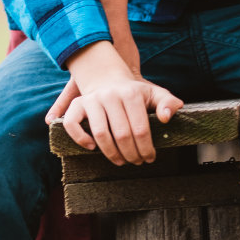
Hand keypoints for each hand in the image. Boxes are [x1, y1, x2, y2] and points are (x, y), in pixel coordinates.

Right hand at [51, 40, 182, 165]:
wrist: (109, 78)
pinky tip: (92, 148)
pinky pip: (72, 124)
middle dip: (131, 154)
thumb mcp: (155, 94)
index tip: (149, 158)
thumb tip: (167, 118)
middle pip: (122, 135)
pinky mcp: (77, 104)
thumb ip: (167, 103)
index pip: (141, 129)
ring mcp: (92, 99)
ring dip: (111, 154)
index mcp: (131, 93)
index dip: (146, 149)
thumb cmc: (135, 93)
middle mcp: (110, 95)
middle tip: (136, 161)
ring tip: (120, 161)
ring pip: (100, 133)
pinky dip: (80, 139)